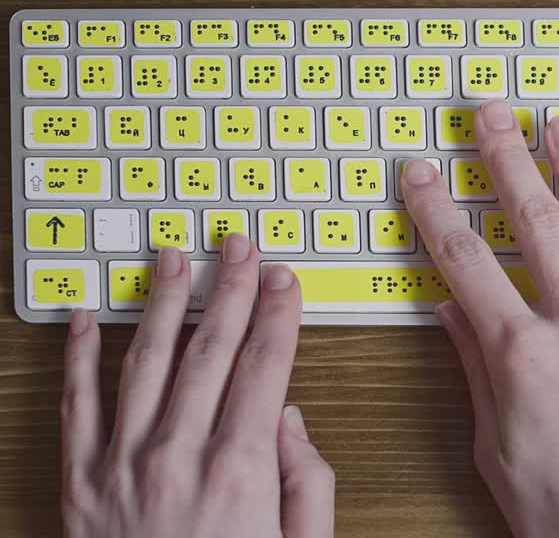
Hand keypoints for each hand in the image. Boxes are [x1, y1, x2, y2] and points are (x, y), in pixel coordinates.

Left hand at [60, 235, 334, 537]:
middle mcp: (178, 457)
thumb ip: (308, 484)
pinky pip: (77, 405)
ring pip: (147, 361)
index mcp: (241, 471)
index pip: (266, 367)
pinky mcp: (79, 486)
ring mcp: (122, 467)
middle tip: (238, 246)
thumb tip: (290, 421)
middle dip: (230, 288)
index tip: (284, 280)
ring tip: (173, 259)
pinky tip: (91, 319)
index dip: (279, 315)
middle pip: (211, 349)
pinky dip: (81, 357)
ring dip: (163, 303)